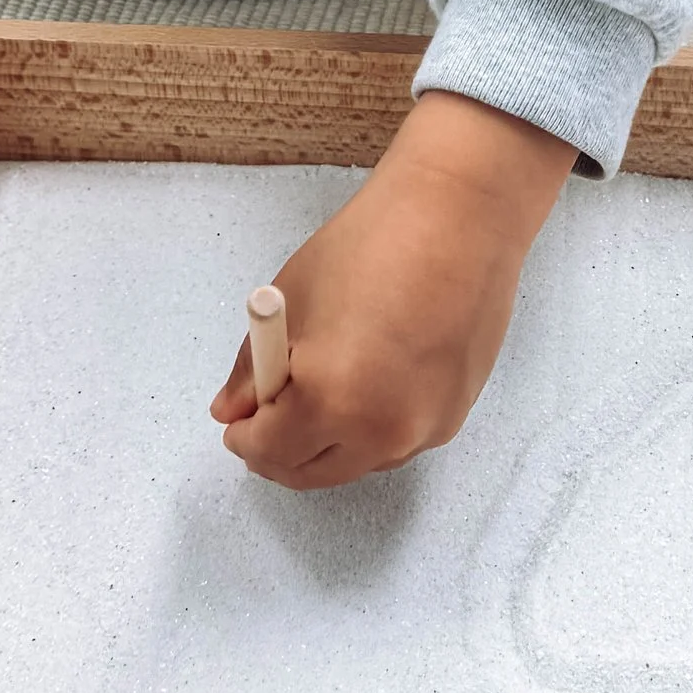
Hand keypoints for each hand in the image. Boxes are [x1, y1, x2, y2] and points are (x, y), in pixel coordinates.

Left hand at [210, 92, 575, 486]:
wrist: (459, 218)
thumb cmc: (368, 247)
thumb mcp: (291, 302)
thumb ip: (253, 369)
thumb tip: (232, 411)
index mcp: (330, 401)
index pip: (268, 451)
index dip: (243, 436)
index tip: (237, 417)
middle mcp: (381, 433)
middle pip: (312, 474)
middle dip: (279, 453)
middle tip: (267, 415)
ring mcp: (424, 430)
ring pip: (356, 464)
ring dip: (327, 444)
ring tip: (323, 387)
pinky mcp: (454, 418)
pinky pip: (396, 444)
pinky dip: (370, 429)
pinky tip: (371, 379)